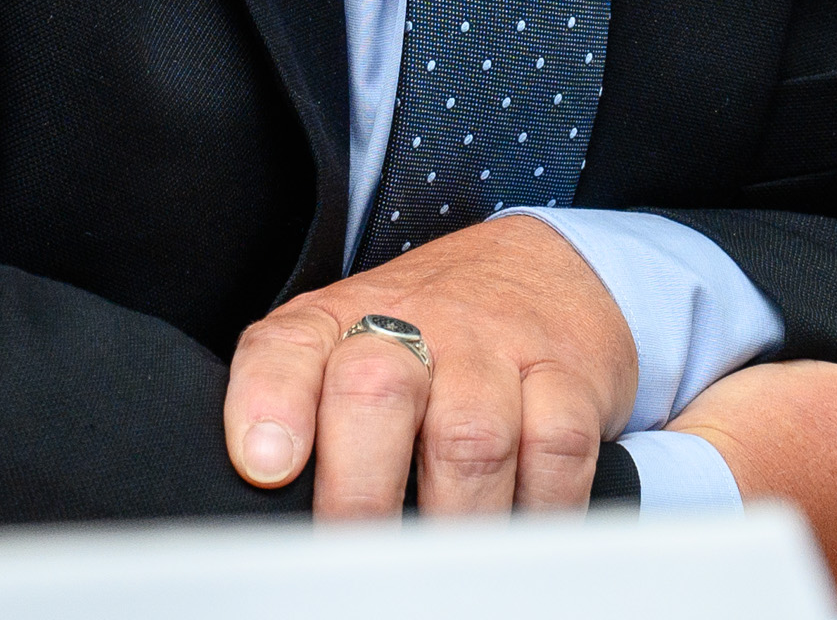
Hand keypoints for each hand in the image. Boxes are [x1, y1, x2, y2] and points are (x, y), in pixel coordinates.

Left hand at [226, 214, 637, 517]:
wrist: (543, 267)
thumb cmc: (427, 333)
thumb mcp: (345, 346)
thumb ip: (298, 409)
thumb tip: (267, 500)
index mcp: (340, 323)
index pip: (287, 349)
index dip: (270, 404)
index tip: (268, 466)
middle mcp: (415, 325)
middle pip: (376, 392)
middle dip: (360, 492)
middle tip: (357, 557)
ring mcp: (495, 348)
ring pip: (471, 438)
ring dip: (453, 521)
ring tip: (437, 568)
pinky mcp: (569, 375)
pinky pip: (556, 450)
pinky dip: (539, 510)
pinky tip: (516, 534)